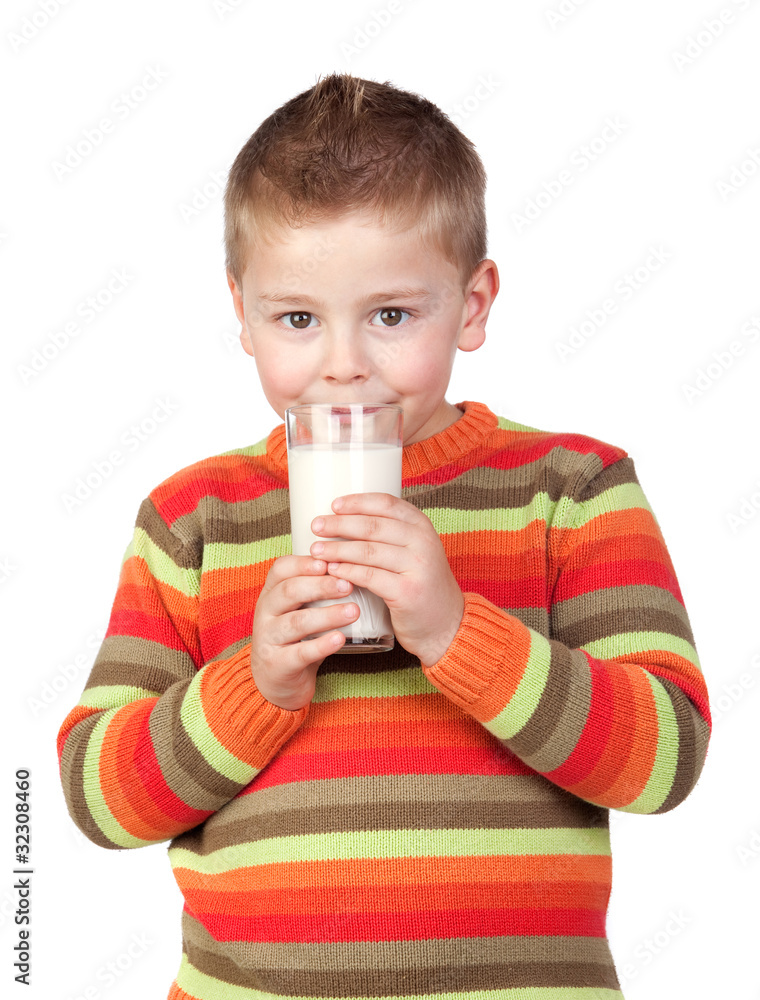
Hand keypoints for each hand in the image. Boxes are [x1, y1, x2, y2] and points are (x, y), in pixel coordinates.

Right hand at [249, 555, 360, 710]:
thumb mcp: (298, 608)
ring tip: (354, 611)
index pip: (281, 569)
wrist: (275, 679)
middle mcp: (265, 613)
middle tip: (348, 584)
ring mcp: (269, 639)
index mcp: (270, 593)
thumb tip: (353, 566)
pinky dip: (321, 645)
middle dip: (321, 586)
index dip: (304, 563)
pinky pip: (300, 653)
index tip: (330, 561)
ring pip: (296, 622)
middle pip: (290, 592)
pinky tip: (340, 639)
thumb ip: (316, 589)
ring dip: (327, 615)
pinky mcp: (278, 665)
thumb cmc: (294, 636)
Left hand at [309, 493, 464, 665]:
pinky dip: (347, 572)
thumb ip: (391, 535)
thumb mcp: (415, 551)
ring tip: (316, 550)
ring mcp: (417, 567)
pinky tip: (332, 570)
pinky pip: (370, 577)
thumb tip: (344, 520)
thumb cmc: (421, 584)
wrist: (447, 624)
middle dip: (339, 524)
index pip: (386, 503)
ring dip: (337, 549)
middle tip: (316, 526)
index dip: (357, 502)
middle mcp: (422, 542)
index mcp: (422, 526)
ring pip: (368, 551)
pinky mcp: (408, 592)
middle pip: (372, 526)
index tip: (334, 505)